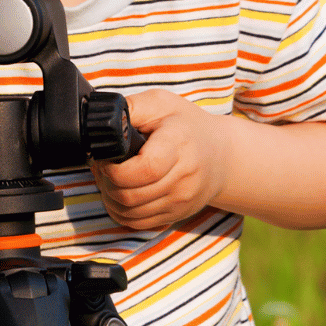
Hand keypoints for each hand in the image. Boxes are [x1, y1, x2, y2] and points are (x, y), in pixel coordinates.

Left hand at [89, 90, 232, 230]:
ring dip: (109, 197)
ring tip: (109, 178)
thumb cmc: (186, 125)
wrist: (222, 155)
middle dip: (105, 182)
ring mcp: (181, 201)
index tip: (105, 158)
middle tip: (102, 166)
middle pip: (130, 195)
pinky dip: (120, 211)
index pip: (144, 169)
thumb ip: (131, 108)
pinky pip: (138, 223)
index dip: (114, 169)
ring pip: (130, 212)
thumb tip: (104, 119)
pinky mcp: (177, 215)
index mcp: (178, 145)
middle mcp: (184, 178)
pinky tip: (120, 193)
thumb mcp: (161, 102)